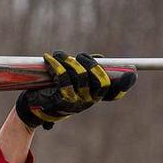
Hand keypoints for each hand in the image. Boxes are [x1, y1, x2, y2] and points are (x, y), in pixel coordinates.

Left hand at [15, 51, 135, 129]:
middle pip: (102, 82)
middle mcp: (88, 101)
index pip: (115, 93)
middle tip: (79, 56)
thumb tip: (100, 58)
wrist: (31, 108)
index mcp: (94, 96)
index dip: (124, 84)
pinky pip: (63, 79)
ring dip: (69, 61)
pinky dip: (56, 65)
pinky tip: (49, 59)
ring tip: (58, 55)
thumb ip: (85, 70)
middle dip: (91, 64)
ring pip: (81, 77)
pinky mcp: (61, 101)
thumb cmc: (52, 90)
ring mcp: (76, 103)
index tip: (131, 73)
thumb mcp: (71, 81)